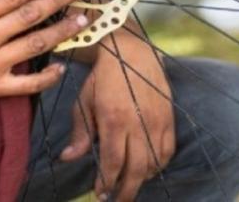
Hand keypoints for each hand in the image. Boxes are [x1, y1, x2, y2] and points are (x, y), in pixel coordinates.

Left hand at [60, 30, 174, 201]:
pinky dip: (158, 166)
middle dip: (125, 190)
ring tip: (128, 186)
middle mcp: (138, 123)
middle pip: (136, 169)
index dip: (106, 182)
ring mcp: (157, 122)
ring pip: (154, 163)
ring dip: (141, 179)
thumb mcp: (84, 102)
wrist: (131, 52)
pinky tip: (146, 170)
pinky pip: (167, 151)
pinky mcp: (169, 119)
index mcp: (114, 118)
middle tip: (115, 200)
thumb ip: (80, 132)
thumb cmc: (102, 79)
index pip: (112, 161)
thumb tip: (68, 157)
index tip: (99, 194)